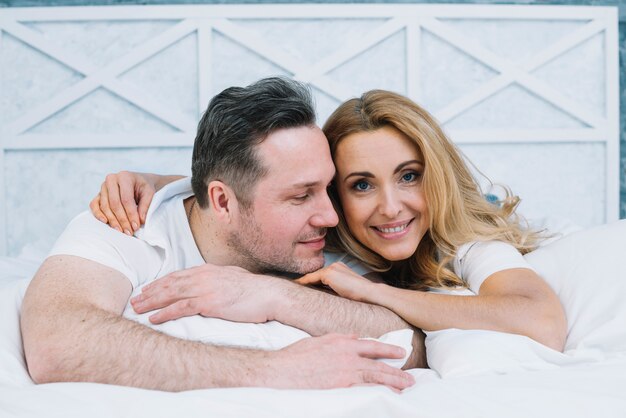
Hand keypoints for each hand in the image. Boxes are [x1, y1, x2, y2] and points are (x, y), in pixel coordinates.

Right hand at [90, 171, 156, 234]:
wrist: (138, 181)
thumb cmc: (144, 187)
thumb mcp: (149, 193)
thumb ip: (146, 205)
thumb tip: (140, 220)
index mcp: (124, 177)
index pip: (126, 199)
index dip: (131, 214)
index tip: (136, 226)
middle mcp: (111, 180)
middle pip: (114, 203)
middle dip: (122, 219)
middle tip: (128, 231)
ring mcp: (103, 187)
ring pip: (105, 206)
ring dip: (112, 220)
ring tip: (121, 230)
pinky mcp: (98, 194)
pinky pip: (94, 205)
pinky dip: (98, 214)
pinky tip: (105, 222)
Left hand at [131, 263, 280, 323]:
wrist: (269, 295)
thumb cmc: (255, 291)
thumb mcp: (234, 278)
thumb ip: (219, 280)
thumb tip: (212, 284)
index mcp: (209, 270)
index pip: (178, 275)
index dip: (161, 282)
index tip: (148, 288)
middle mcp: (203, 276)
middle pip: (170, 283)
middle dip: (150, 291)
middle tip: (135, 299)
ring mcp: (205, 288)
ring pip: (171, 294)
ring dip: (152, 302)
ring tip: (137, 308)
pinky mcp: (209, 302)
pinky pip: (181, 308)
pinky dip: (165, 313)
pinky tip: (154, 318)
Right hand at [269, 334, 414, 391]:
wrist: (282, 369)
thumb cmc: (297, 355)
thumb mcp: (319, 340)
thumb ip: (339, 337)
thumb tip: (354, 336)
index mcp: (343, 343)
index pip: (372, 346)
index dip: (388, 349)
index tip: (400, 353)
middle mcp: (348, 356)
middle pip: (379, 364)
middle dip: (397, 371)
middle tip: (411, 377)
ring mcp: (346, 372)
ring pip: (376, 377)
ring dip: (394, 382)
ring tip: (406, 387)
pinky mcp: (341, 386)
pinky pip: (366, 389)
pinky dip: (379, 392)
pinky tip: (389, 395)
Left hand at [296, 262, 375, 302]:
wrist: (371, 294)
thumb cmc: (361, 296)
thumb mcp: (345, 291)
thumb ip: (334, 289)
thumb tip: (321, 295)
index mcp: (340, 269)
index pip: (322, 276)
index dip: (311, 282)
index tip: (302, 287)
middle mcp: (335, 265)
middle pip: (316, 275)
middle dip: (305, 282)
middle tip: (293, 287)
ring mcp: (332, 268)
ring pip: (313, 277)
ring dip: (303, 283)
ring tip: (293, 288)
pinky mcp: (329, 273)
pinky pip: (312, 279)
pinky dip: (304, 283)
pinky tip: (297, 287)